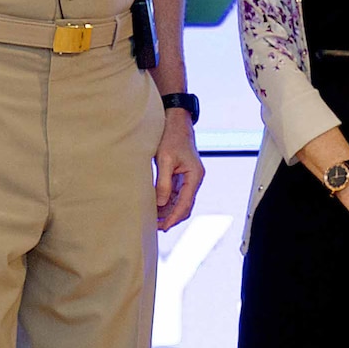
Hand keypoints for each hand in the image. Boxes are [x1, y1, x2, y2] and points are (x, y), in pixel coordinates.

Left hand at [154, 111, 204, 230]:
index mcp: (195, 175)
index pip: (186, 203)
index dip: (174, 217)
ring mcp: (189, 177)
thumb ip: (163, 182)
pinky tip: (156, 206)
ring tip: (153, 219)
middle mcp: (194, 178)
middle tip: (155, 227)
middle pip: (185, 206)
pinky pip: (176, 193)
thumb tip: (160, 204)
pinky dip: (167, 201)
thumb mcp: (165, 159)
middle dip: (171, 217)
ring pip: (180, 201)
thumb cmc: (172, 135)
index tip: (162, 228)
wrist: (175, 119)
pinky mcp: (182, 174)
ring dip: (168, 211)